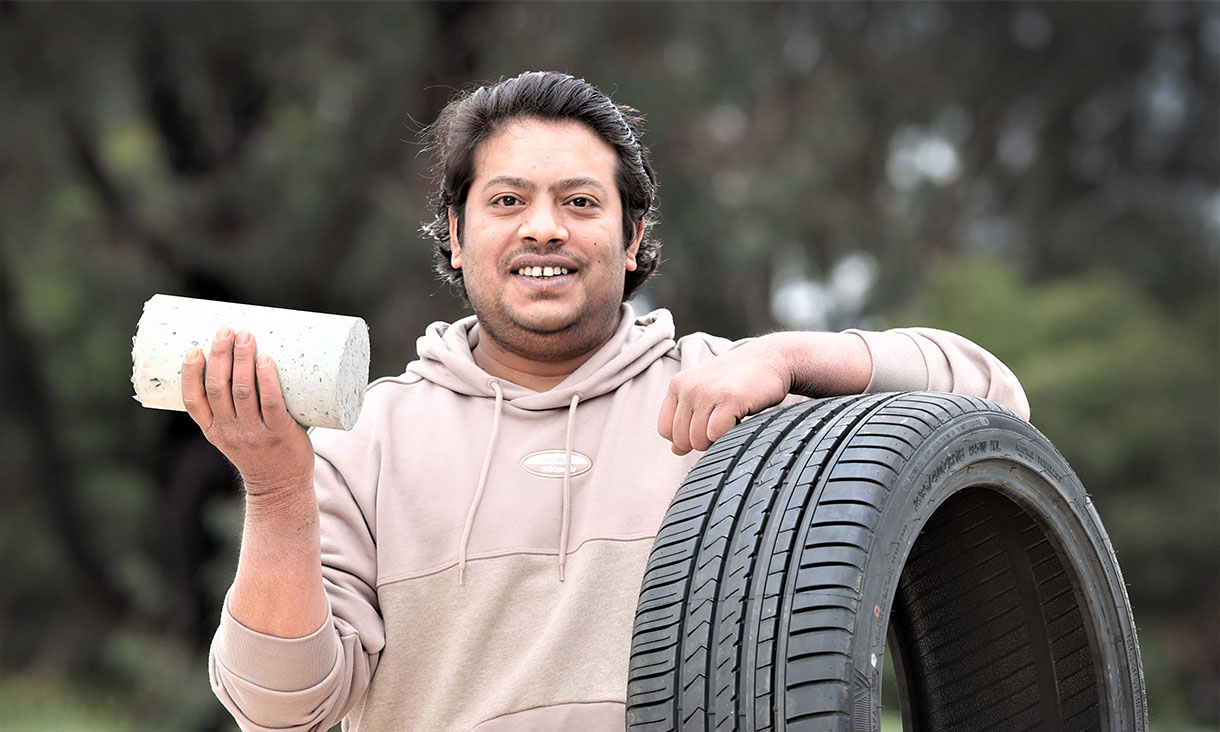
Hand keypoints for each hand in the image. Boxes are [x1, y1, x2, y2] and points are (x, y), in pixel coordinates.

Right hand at [181, 327, 314, 495]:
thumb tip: (249, 355)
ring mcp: (254, 433)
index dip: (190, 373)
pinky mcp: (279, 434)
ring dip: (243, 360)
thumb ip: (238, 402)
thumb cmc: (261, 451)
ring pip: (243, 391)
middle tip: (227, 329)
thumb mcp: (237, 431)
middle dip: (220, 355)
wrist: (281, 488)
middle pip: (218, 388)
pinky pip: (271, 404)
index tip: (193, 348)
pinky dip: (267, 380)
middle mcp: (229, 431)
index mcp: (213, 429)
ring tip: (247, 335)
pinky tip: (267, 361)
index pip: (192, 400)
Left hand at [658, 332, 872, 455]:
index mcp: (678, 385)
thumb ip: (688, 418)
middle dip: (701, 443)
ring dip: (716, 442)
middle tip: (722, 427)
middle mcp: (688, 387)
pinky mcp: (729, 399)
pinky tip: (739, 422)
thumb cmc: (739, 380)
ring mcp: (707, 392)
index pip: (665, 430)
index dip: (684, 438)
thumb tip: (675, 451)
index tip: (705, 429)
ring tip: (731, 423)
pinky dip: (727, 437)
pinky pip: (716, 435)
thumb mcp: (706, 393)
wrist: (772, 358)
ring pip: (698, 440)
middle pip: (681, 439)